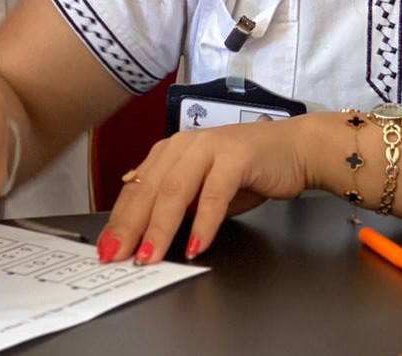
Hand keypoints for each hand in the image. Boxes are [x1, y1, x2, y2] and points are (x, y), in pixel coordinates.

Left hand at [99, 116, 311, 264]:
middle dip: (131, 227)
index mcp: (171, 151)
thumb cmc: (248, 171)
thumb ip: (176, 203)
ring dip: (161, 227)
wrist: (294, 149)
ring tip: (150, 255)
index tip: (106, 248)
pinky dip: (204, 222)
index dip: (119, 220)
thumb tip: (143, 232)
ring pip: (176, 191)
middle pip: (150, 190)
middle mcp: (185, 145)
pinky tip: (196, 245)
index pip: (136, 188)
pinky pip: (214, 194)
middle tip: (118, 256)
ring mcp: (210, 148)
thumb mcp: (203, 188)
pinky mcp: (236, 157)